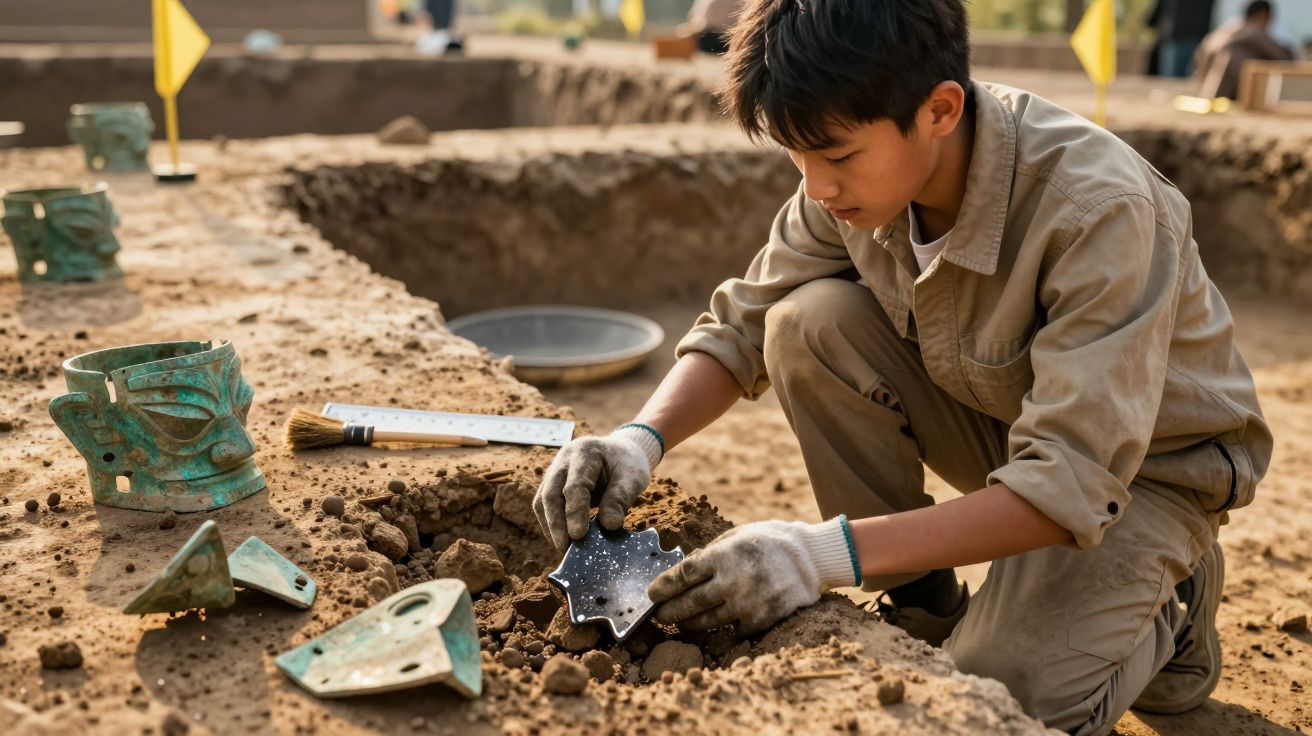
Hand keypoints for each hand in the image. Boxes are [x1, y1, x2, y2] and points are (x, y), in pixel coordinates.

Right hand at [533, 425, 662, 550]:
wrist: (620, 453)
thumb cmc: (627, 465)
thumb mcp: (633, 477)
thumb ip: (621, 499)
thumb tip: (610, 525)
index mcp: (585, 452)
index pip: (574, 485)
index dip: (575, 511)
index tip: (578, 535)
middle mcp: (564, 459)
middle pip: (551, 493)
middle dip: (556, 523)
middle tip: (565, 549)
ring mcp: (555, 470)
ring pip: (542, 500)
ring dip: (551, 526)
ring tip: (564, 549)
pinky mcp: (552, 484)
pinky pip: (544, 505)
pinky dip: (551, 524)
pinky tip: (563, 540)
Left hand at [648, 517, 859, 633]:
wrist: (811, 558)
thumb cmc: (770, 541)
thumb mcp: (736, 536)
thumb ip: (710, 553)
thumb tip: (684, 570)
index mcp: (723, 556)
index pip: (682, 576)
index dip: (662, 587)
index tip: (651, 594)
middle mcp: (732, 582)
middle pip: (688, 603)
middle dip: (668, 611)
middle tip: (658, 614)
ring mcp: (746, 604)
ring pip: (706, 622)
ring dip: (689, 624)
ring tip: (681, 622)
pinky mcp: (760, 620)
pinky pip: (731, 630)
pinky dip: (720, 629)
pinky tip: (713, 625)